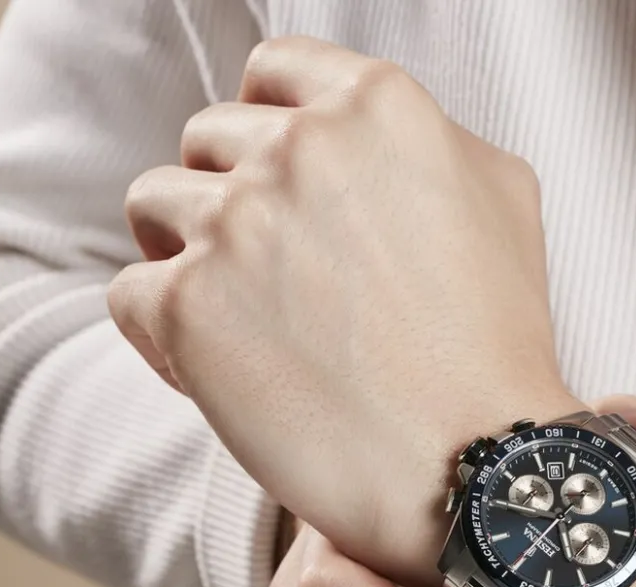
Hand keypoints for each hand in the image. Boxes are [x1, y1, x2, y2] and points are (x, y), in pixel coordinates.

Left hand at [108, 36, 582, 586]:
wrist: (474, 461)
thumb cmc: (494, 347)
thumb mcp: (504, 204)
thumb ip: (430, 141)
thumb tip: (368, 139)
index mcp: (376, 109)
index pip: (272, 75)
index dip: (263, 127)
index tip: (269, 177)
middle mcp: (299, 148)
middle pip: (209, 142)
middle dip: (230, 199)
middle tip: (270, 276)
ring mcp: (237, 224)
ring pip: (156, 209)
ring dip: (187, 256)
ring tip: (240, 323)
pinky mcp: (188, 308)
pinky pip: (131, 294)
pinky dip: (162, 330)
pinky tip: (216, 371)